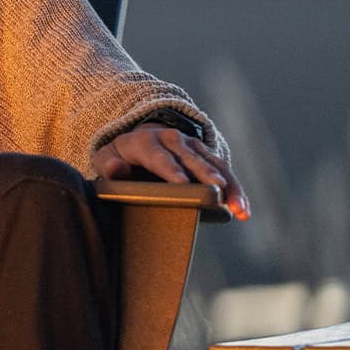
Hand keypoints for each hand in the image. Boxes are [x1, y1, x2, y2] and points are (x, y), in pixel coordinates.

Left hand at [93, 126, 250, 220]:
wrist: (140, 141)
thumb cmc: (122, 157)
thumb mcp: (107, 158)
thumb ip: (108, 165)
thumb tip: (116, 168)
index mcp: (145, 141)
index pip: (158, 155)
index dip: (169, 168)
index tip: (181, 182)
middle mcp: (171, 139)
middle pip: (190, 157)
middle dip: (204, 174)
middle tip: (216, 191)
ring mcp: (191, 145)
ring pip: (212, 164)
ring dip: (227, 185)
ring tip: (238, 208)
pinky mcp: (205, 154)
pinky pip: (224, 171)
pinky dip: (234, 189)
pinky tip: (243, 209)